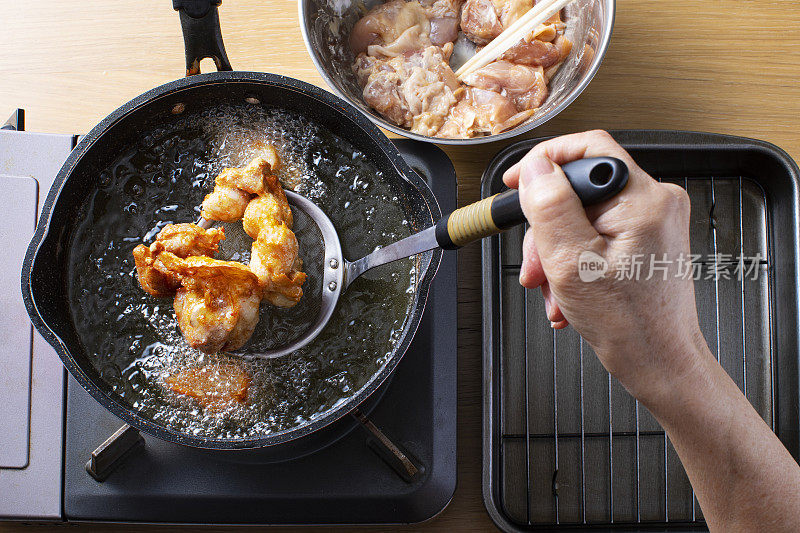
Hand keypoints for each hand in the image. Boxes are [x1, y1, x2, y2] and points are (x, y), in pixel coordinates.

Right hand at [503, 130, 711, 404]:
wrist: (660, 361)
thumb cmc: (629, 323)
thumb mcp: (571, 262)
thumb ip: (550, 207)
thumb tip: (536, 168)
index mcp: (642, 198)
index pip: (587, 148)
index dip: (544, 162)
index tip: (516, 183)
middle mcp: (654, 201)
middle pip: (579, 189)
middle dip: (547, 229)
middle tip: (534, 266)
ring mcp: (652, 220)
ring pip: (583, 215)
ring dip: (557, 252)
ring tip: (552, 289)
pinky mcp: (647, 237)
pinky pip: (597, 233)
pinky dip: (575, 259)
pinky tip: (568, 290)